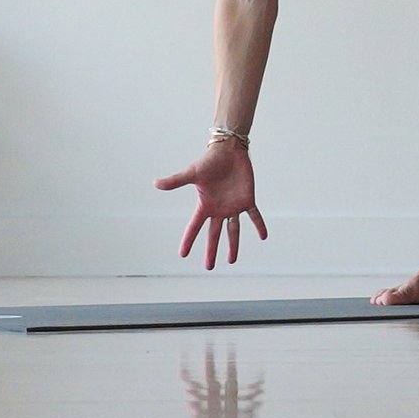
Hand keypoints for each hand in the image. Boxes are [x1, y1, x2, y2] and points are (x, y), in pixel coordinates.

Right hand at [155, 138, 269, 268]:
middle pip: (214, 234)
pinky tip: (263, 236)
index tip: (183, 255)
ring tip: (232, 261)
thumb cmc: (209, 160)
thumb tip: (155, 184)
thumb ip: (175, 181)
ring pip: (233, 230)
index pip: (194, 227)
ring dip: (233, 245)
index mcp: (205, 205)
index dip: (188, 241)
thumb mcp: (192, 173)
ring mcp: (233, 205)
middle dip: (211, 251)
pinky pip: (254, 215)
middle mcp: (218, 209)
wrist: (228, 150)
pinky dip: (259, 225)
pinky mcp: (247, 199)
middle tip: (209, 267)